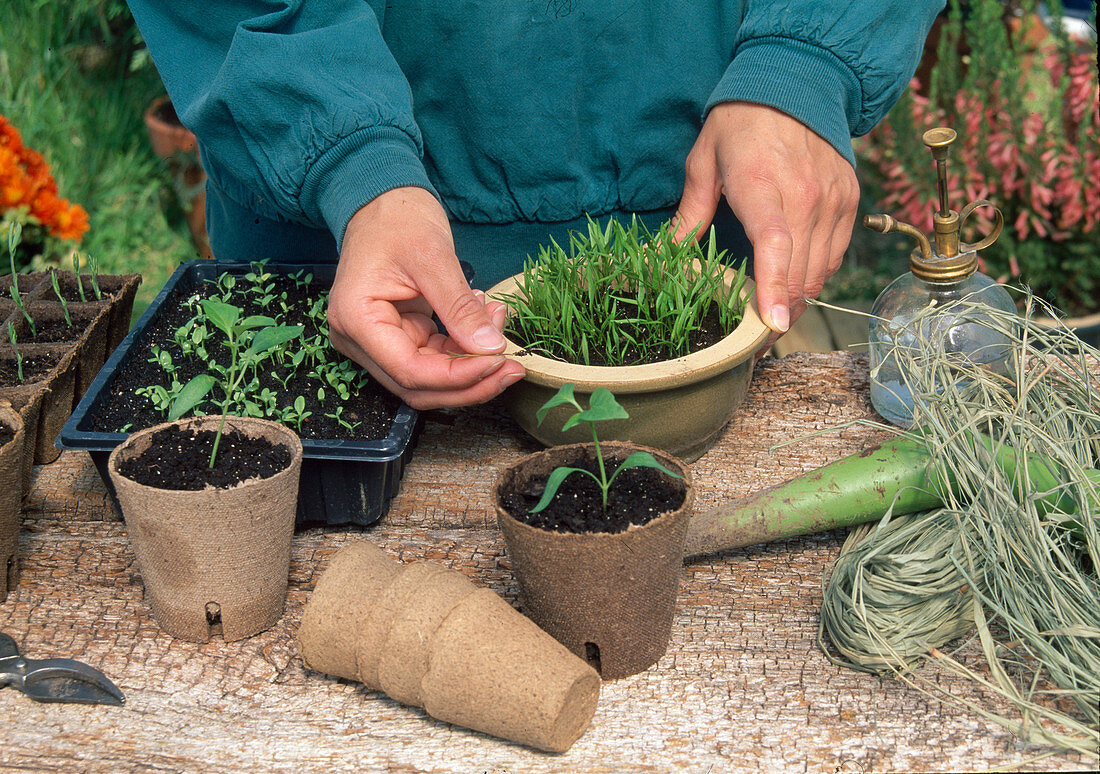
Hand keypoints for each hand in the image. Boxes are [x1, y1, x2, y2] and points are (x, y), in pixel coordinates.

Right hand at [327, 186, 525, 409]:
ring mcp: (376, 341)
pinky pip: (433, 357)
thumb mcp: (433, 257)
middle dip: (469, 381)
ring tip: (499, 325)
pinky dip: (463, 347)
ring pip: (428, 378)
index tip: (499, 360)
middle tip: (512, 366)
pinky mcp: (397, 335)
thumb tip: (491, 348)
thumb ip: (460, 308)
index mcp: (356, 320)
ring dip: (470, 365)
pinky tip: (484, 319)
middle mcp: (359, 340)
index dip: (458, 376)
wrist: (382, 200)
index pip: (410, 371)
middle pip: (418, 385)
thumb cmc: (397, 219)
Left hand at [673, 101, 858, 347]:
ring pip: (820, 271)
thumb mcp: (703, 162)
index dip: (774, 290)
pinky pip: (834, 255)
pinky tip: (794, 287)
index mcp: (763, 186)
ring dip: (798, 301)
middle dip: (780, 314)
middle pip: (800, 272)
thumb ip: (689, 214)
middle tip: (754, 342)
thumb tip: (663, 256)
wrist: (795, 83)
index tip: (773, 326)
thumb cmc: (740, 124)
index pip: (776, 247)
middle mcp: (806, 196)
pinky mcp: (849, 201)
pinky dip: (815, 277)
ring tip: (772, 320)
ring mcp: (832, 200)